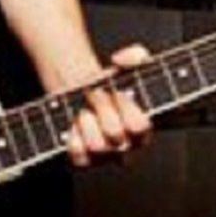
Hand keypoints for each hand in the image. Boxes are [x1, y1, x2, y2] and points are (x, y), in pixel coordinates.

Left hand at [65, 43, 155, 167]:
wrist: (85, 97)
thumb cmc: (112, 86)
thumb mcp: (128, 67)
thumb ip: (135, 57)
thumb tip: (121, 59)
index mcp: (142, 127)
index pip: (140, 126)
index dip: (126, 106)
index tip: (116, 90)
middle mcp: (127, 145)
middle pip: (116, 134)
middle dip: (101, 106)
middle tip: (94, 94)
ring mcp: (106, 156)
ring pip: (97, 147)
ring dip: (86, 122)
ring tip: (83, 110)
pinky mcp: (85, 160)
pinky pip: (78, 155)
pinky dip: (73, 137)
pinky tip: (74, 124)